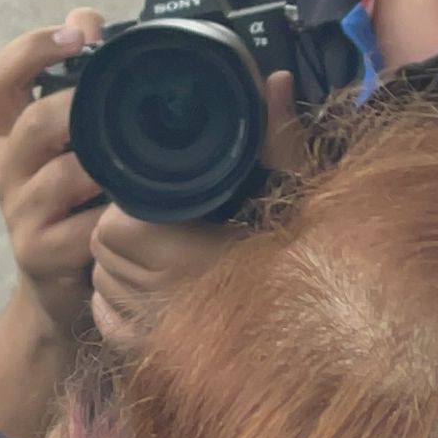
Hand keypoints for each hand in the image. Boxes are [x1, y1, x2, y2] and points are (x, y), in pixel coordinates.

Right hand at [0, 16, 107, 337]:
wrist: (58, 294)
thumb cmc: (77, 206)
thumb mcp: (71, 146)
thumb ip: (79, 87)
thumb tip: (90, 18)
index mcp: (10, 134)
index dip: (33, 47)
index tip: (79, 33)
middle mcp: (6, 169)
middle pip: (33, 121)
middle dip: (81, 106)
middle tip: (122, 102)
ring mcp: (20, 215)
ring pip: (62, 175)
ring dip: (107, 165)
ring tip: (141, 162)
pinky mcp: (40, 256)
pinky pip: (83, 229)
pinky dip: (114, 217)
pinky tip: (138, 212)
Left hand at [88, 75, 300, 348]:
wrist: (335, 336)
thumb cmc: (313, 264)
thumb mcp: (297, 194)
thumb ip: (278, 138)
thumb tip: (272, 79)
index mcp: (182, 255)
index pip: (112, 227)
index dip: (127, 209)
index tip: (154, 198)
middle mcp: (161, 301)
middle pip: (102, 254)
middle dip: (121, 233)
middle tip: (158, 221)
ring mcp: (157, 336)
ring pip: (104, 286)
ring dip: (119, 268)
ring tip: (158, 253)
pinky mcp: (156, 358)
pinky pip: (110, 324)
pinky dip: (120, 306)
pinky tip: (152, 291)